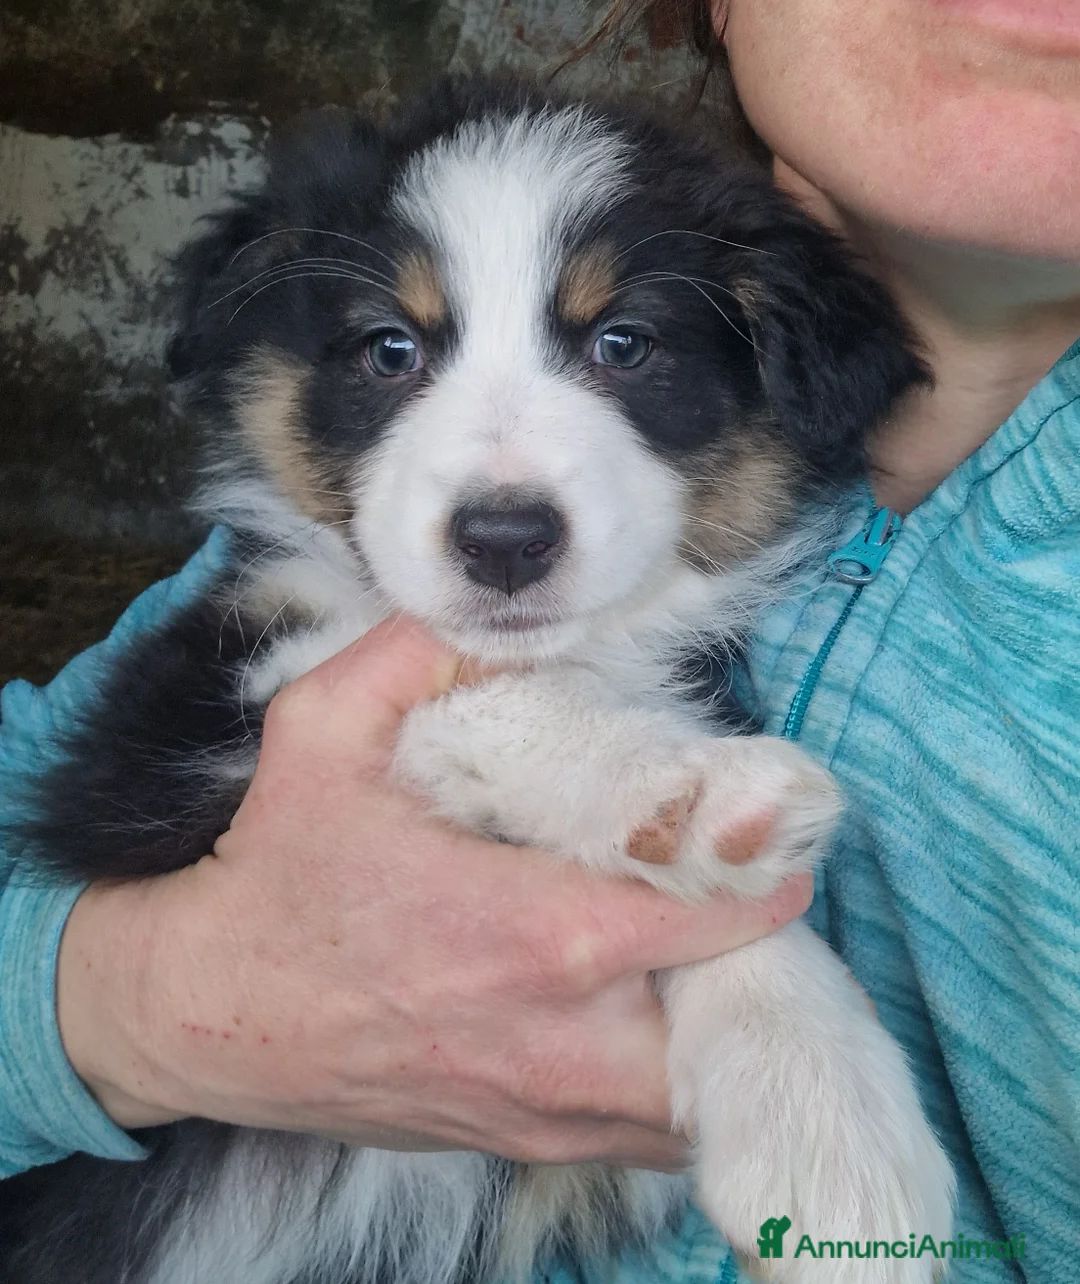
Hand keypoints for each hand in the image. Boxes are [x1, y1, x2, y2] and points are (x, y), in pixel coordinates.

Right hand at [57, 618, 811, 1168]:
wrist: (202, 1013)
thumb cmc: (273, 873)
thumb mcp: (319, 730)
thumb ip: (413, 653)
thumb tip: (493, 611)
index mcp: (533, 931)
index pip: (712, 919)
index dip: (758, 874)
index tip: (766, 839)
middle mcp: (559, 1040)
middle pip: (731, 1024)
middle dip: (752, 962)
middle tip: (730, 897)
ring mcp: (543, 1110)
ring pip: (695, 1100)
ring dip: (718, 1032)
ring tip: (698, 959)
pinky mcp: (520, 1144)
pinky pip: (641, 1140)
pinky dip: (667, 1087)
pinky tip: (640, 1021)